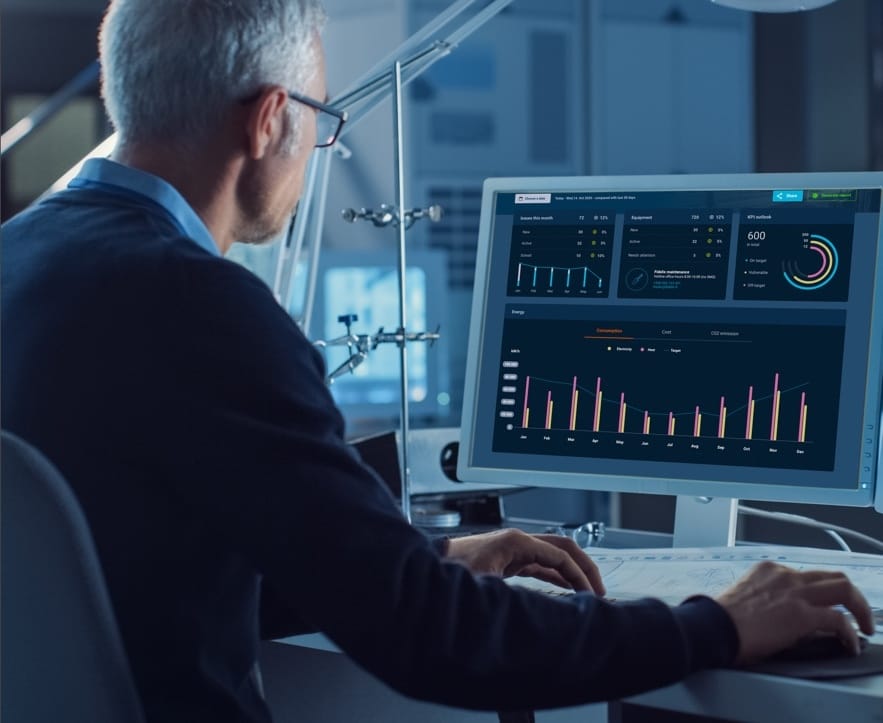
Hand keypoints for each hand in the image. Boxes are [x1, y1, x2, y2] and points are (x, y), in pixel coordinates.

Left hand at [444, 528, 604, 594]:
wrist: (433, 563)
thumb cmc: (452, 568)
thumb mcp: (482, 582)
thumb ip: (507, 593)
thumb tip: (533, 607)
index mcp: (517, 542)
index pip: (559, 556)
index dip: (579, 575)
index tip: (590, 596)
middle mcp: (519, 542)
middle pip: (563, 548)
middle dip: (585, 567)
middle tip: (600, 590)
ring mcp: (516, 550)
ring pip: (555, 556)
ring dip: (573, 572)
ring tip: (589, 594)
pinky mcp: (511, 561)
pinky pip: (542, 566)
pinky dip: (558, 576)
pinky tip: (567, 590)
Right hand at [715, 561, 874, 663]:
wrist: (713, 626)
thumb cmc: (721, 618)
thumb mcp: (746, 596)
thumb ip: (768, 598)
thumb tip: (785, 618)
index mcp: (768, 570)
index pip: (806, 576)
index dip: (820, 593)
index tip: (823, 605)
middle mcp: (785, 575)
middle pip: (832, 576)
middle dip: (852, 594)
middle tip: (858, 612)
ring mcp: (795, 593)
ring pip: (843, 588)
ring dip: (860, 608)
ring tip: (865, 626)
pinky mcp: (802, 615)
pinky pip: (839, 620)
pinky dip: (850, 633)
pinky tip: (849, 644)